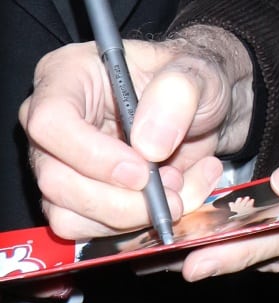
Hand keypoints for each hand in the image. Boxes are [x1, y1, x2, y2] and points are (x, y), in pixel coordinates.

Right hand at [20, 26, 256, 241]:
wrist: (205, 111)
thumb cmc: (193, 82)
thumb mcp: (200, 72)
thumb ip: (179, 94)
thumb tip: (149, 146)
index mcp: (67, 75)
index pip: (50, 122)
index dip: (92, 155)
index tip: (142, 172)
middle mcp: (52, 123)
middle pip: (55, 180)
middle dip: (118, 201)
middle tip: (172, 194)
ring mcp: (59, 164)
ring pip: (69, 215)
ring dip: (132, 216)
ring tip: (179, 187)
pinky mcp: (76, 198)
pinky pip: (90, 230)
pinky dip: (136, 225)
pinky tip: (172, 197)